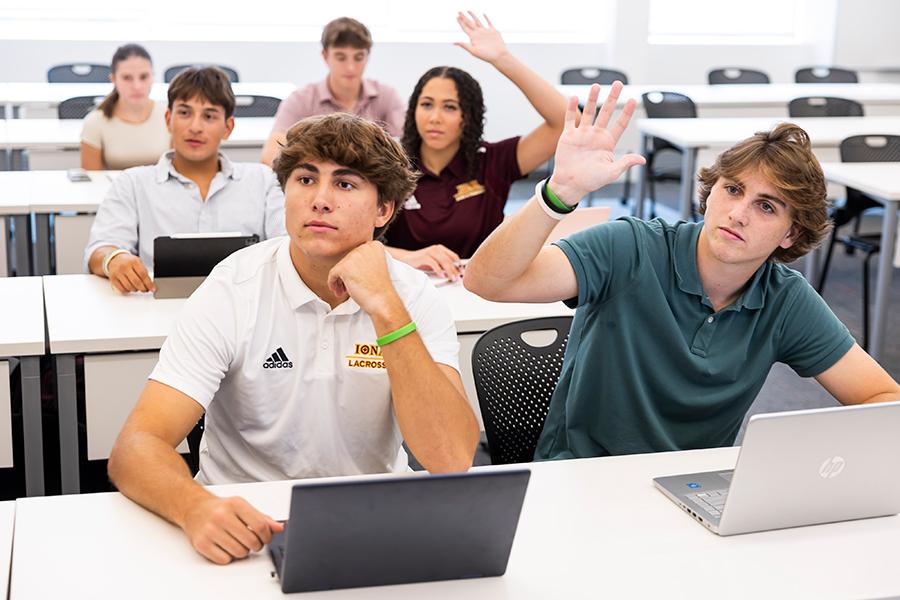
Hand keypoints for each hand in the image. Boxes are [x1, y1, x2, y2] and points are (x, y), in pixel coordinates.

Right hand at [107, 252, 155, 293]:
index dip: (149, 283)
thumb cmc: (128, 262)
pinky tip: (130, 288)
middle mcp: (125, 266)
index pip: (143, 275)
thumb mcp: (138, 262)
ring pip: (129, 286)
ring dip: (136, 290)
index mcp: (134, 261)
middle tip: (145, 290)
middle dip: (143, 288)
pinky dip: (128, 290)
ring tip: (138, 288)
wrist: (114, 259)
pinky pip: (122, 289)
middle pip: (136, 282)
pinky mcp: (112, 278)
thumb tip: (150, 284)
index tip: (152, 288)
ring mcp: (118, 272)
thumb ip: (144, 272)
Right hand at [182, 495, 283, 564]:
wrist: (194, 509)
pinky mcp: (202, 544)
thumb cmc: (221, 508)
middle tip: (253, 542)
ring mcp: (211, 531)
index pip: (260, 525)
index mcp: (236, 504)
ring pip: (239, 552)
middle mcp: (222, 516)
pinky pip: (225, 560)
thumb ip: (262, 518)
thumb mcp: (242, 507)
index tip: (266, 538)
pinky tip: (226, 547)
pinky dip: (229, 557)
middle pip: (251, 541)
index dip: (267, 536)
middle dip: (256, 545)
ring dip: (243, 551)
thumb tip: (279, 527)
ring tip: (238, 543)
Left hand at [328, 241, 402, 317]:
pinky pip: (332, 274)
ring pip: (339, 267)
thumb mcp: (376, 267)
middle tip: (348, 287)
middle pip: (347, 260)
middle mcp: (364, 248)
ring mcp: (354, 256)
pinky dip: (333, 283)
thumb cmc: (381, 289)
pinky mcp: (345, 267)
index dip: (354, 267)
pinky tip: (339, 291)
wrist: (383, 300)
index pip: (356, 254)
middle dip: (346, 275)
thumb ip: (364, 261)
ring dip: (340, 280)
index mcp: (374, 246)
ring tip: (344, 290)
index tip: (355, 277)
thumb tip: (350, 264)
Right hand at [398, 245, 462, 280]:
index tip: (463, 273)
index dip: (459, 265)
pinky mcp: (423, 256)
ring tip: (452, 278)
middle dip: (455, 270)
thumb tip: (455, 274)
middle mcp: (436, 249)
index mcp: (441, 249)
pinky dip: (438, 270)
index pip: (454, 256)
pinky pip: (434, 263)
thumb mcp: (435, 264)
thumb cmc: (421, 263)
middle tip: (458, 278)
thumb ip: (444, 267)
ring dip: (449, 271)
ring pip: (443, 261)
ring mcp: (430, 251)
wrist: (406, 260)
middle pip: (449, 259)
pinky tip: (441, 276)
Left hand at [454, 11, 507, 63]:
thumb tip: (453, 42)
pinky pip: (489, 23)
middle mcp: (478, 34)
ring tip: (468, 10)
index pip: (465, 28)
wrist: (499, 56)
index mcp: (473, 38)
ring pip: (478, 21)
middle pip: (469, 23)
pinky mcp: (493, 31)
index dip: (460, 22)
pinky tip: (484, 14)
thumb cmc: (486, 55)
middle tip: (459, 12)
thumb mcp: (473, 51)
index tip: (456, 17)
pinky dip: (486, 18)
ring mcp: (485, 32)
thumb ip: (464, 45)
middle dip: (464, 18)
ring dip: (473, 16)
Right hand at [548, 82, 645, 205]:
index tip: (633, 100)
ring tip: (596, 86)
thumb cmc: (591, 181)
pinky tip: (573, 98)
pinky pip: (570, 119)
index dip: (627, 112)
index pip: (620, 124)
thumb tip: (642, 159)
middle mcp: (596, 135)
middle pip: (606, 112)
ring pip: (589, 112)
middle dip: (613, 98)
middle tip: (618, 84)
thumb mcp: (612, 173)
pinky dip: (571, 108)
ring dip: (592, 99)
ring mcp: (582, 134)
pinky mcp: (568, 136)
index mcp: (607, 143)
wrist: (570, 184)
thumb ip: (625, 163)